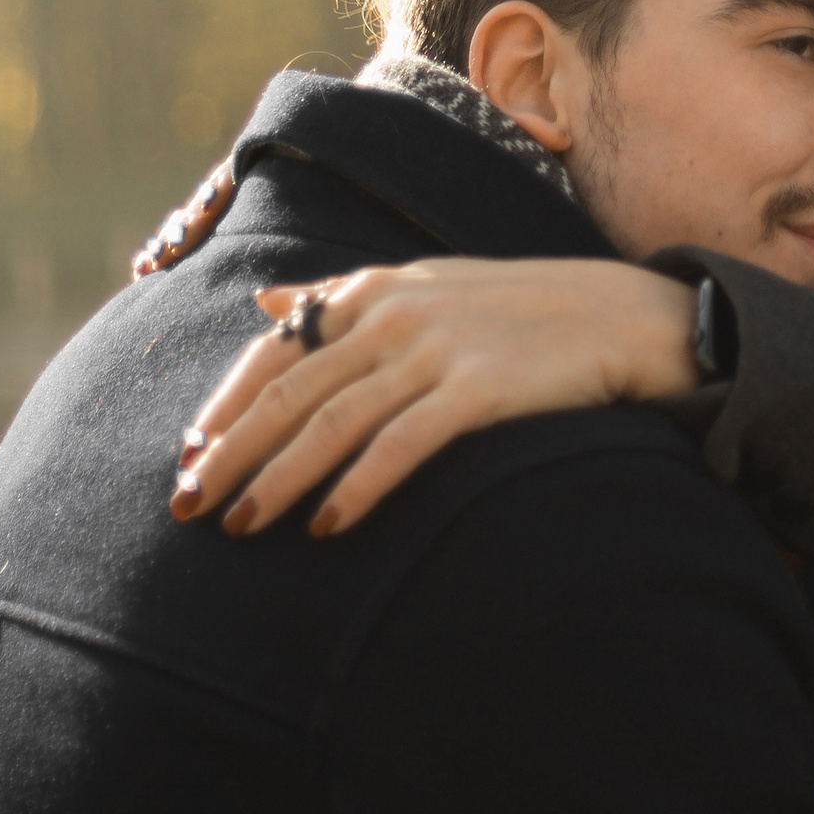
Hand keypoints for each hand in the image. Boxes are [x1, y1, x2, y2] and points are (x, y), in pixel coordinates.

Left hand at [170, 256, 698, 537]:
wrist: (626, 316)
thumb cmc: (523, 309)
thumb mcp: (429, 286)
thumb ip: (344, 297)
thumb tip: (265, 302)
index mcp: (380, 286)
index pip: (276, 347)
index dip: (225, 403)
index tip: (189, 453)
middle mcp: (398, 312)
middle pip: (289, 391)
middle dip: (230, 453)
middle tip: (187, 507)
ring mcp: (437, 348)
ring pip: (332, 423)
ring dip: (277, 481)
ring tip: (241, 527)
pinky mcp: (479, 388)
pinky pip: (400, 446)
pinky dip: (358, 488)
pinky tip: (328, 526)